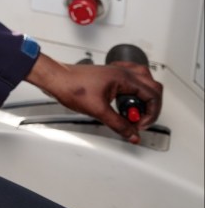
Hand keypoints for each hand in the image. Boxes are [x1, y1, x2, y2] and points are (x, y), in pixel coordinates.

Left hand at [25, 53, 162, 142]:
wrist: (55, 79)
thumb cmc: (71, 86)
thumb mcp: (98, 110)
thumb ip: (119, 124)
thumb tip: (133, 134)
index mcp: (123, 77)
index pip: (153, 95)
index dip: (151, 113)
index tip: (139, 124)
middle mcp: (122, 72)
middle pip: (153, 87)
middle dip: (151, 106)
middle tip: (138, 119)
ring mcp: (115, 72)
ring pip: (143, 81)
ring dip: (144, 97)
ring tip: (131, 111)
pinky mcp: (109, 76)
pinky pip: (131, 80)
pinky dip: (133, 92)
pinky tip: (125, 102)